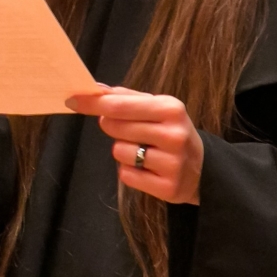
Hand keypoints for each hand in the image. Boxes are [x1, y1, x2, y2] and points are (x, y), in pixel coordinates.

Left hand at [69, 86, 202, 204]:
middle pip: (114, 127)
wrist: (203, 168)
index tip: (72, 100)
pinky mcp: (168, 188)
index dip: (92, 103)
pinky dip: (131, 172)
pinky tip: (148, 168)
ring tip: (145, 151)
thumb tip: (96, 88)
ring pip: (119, 152)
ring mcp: (173, 163)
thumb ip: (125, 97)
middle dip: (112, 127)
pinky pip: (126, 175)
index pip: (118, 105)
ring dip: (123, 152)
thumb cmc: (170, 131)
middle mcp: (174, 135)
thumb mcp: (156, 107)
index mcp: (170, 109)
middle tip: (129, 130)